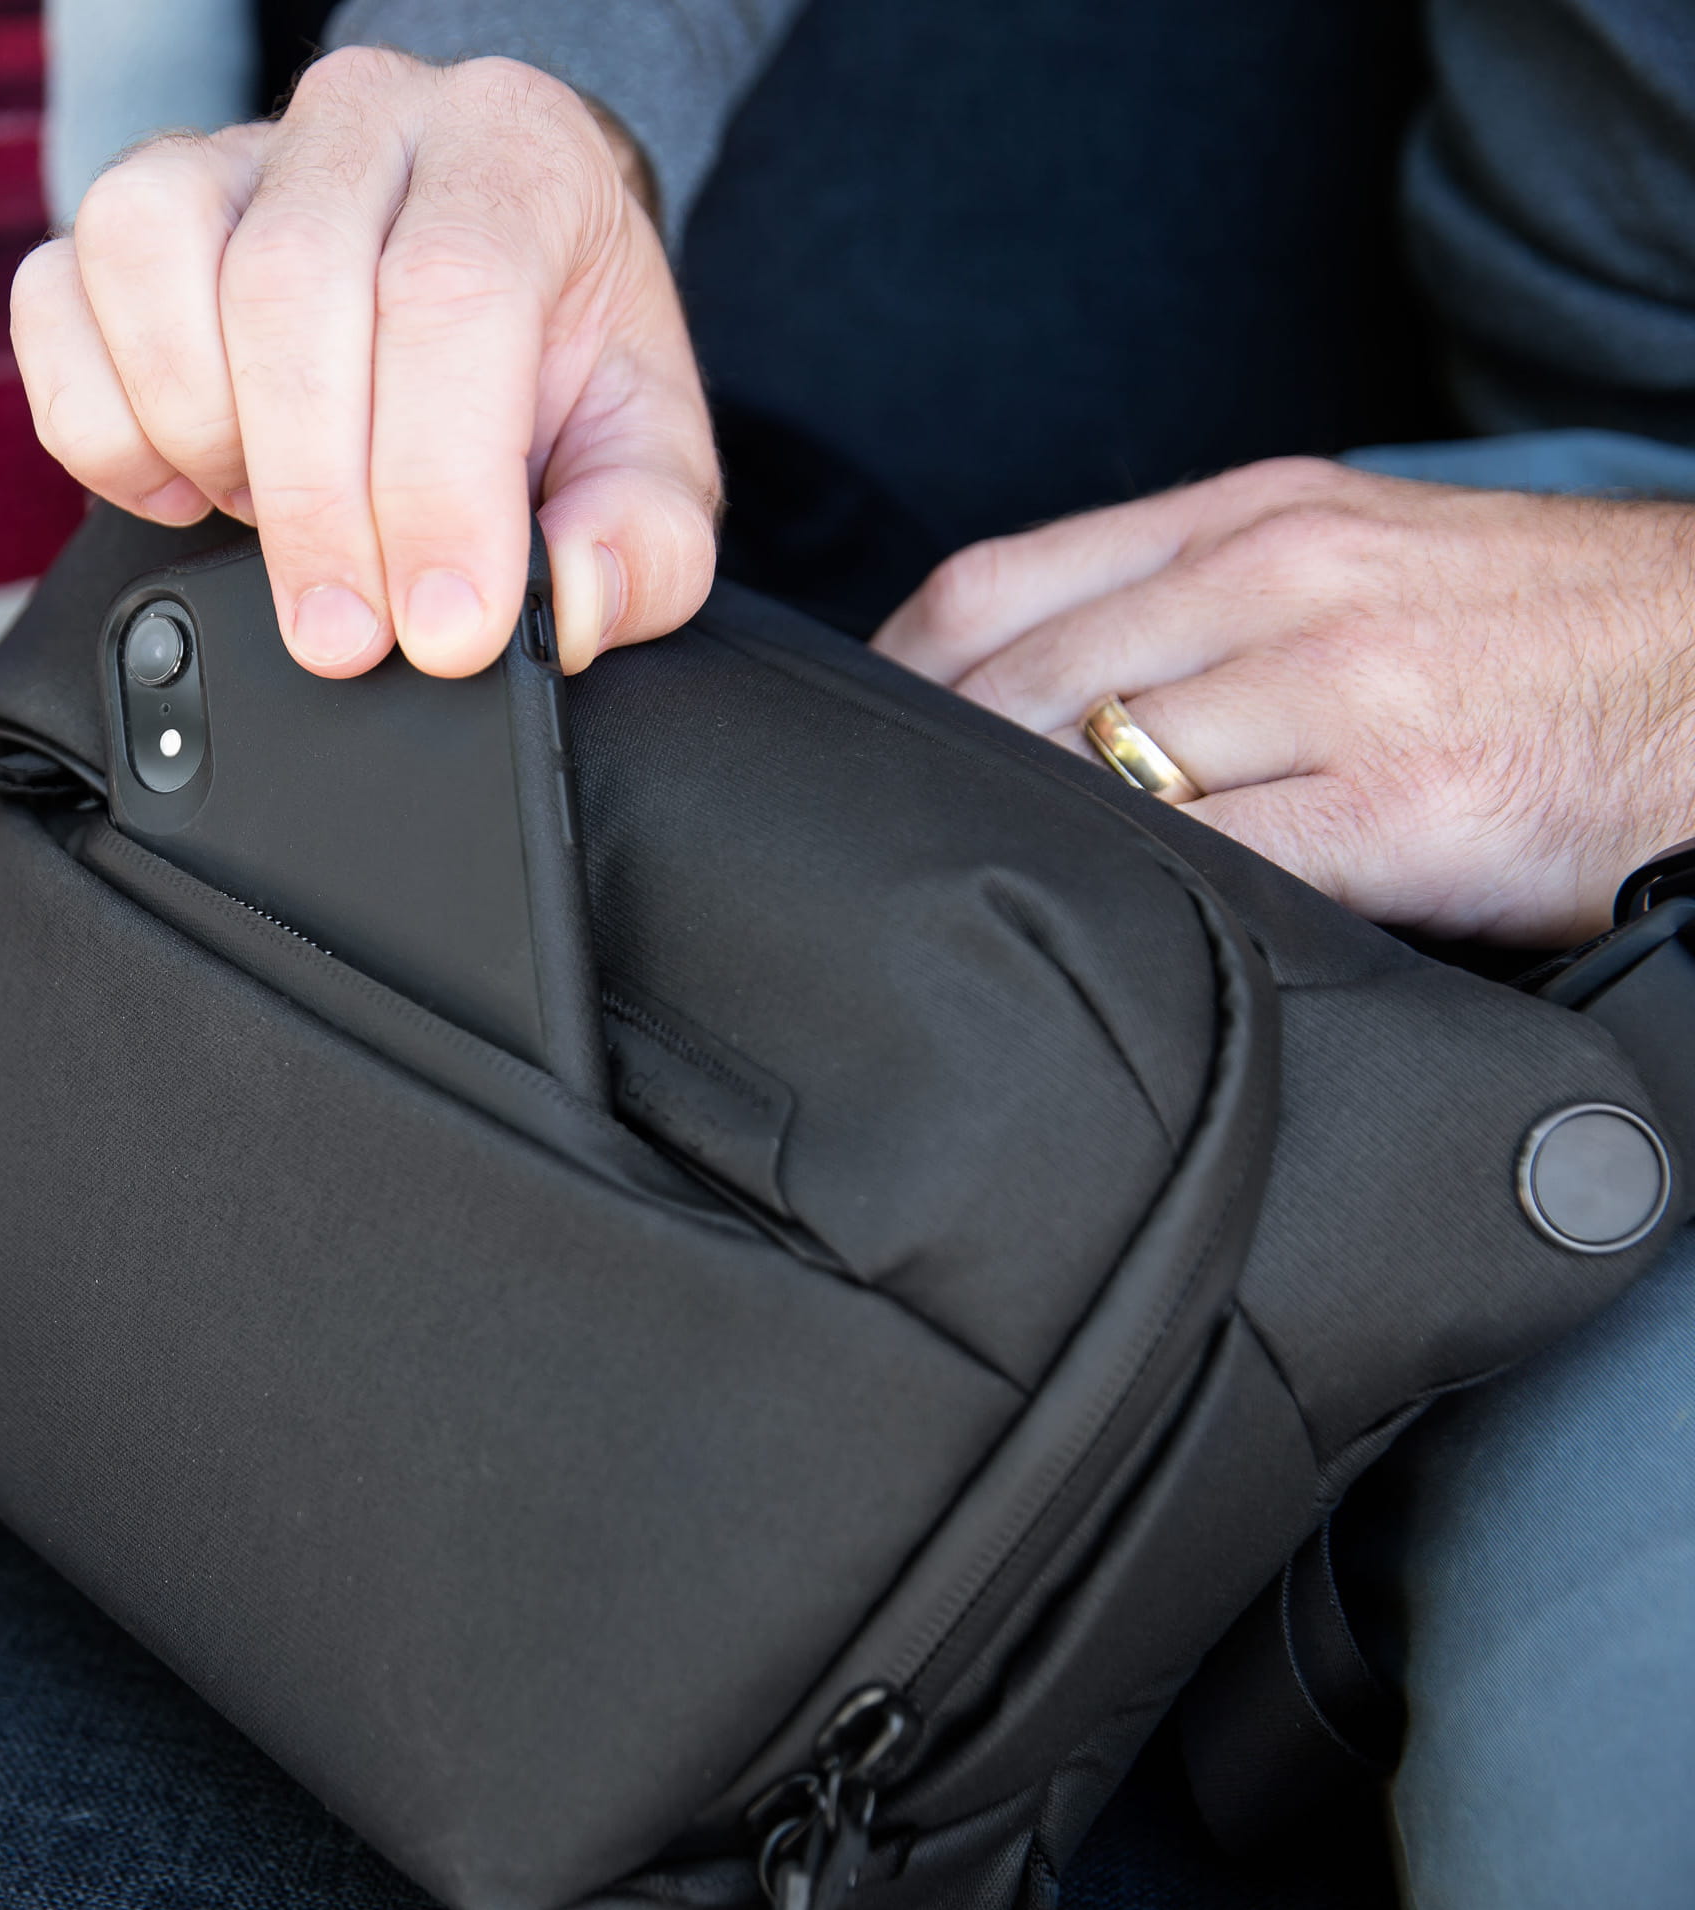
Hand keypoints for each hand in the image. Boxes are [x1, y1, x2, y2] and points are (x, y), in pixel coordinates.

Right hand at [11, 49, 717, 677]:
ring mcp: (231, 153)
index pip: (453, 295)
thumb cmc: (566, 369)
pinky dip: (103, 423)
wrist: (503, 284)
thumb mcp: (646, 463)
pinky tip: (187, 484)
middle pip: (292, 291)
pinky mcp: (133, 216)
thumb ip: (644, 543)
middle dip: (316, 506)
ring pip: (153, 263)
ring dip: (203, 437)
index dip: (436, 486)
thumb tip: (576, 601)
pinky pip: (57, 299)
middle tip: (348, 636)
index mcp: (517, 155)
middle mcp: (369, 123)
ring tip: (277, 521)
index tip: (442, 628)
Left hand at [874, 458, 1694, 943]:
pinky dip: (1118, 896)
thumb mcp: (1345, 562)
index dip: (887, 677)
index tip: (844, 752)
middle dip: (915, 777)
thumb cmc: (1522, 634)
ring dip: (998, 840)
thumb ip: (1190, 607)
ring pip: (1088, 765)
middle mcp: (1271, 580)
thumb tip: (1036, 699)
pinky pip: (1208, 857)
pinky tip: (1071, 934)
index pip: (992, 584)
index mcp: (1246, 517)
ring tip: (933, 905)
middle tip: (850, 855)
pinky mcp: (1396, 802)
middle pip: (1012, 682)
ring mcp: (1334, 686)